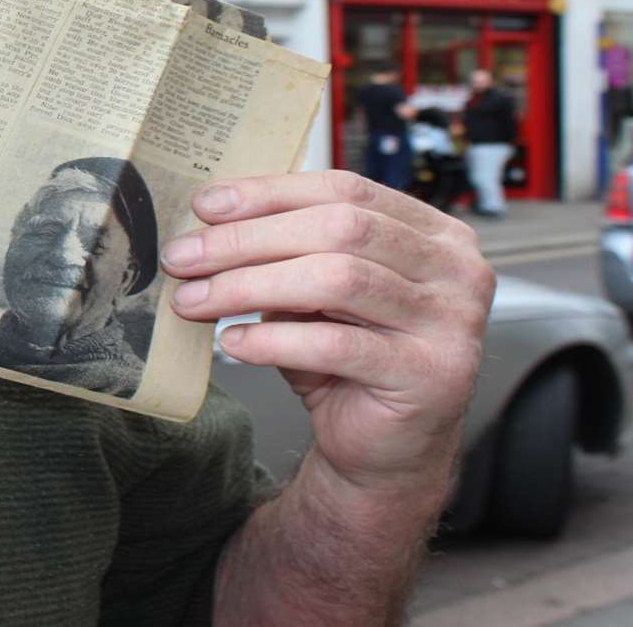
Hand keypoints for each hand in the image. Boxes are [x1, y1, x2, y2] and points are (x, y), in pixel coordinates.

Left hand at [163, 171, 493, 506]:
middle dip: (247, 240)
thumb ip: (285, 252)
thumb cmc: (349, 361)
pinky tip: (232, 344)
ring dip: (250, 285)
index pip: (344, 190)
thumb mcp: (314, 292)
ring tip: (196, 300)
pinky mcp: (431, 375)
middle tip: (184, 258)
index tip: (205, 205)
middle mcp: (454, 270)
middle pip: (339, 228)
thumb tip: (209, 223)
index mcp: (432, 233)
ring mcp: (451, 322)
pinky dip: (273, 340)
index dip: (269, 193)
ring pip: (337, 279)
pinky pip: (336, 345)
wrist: (386, 449)